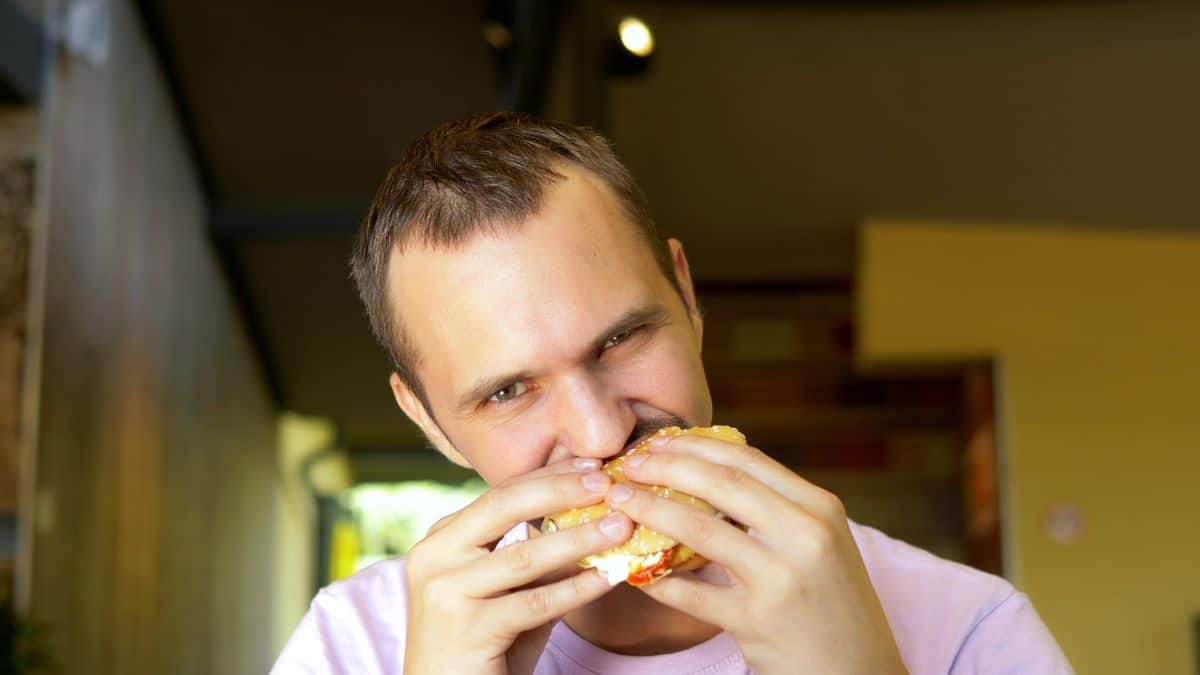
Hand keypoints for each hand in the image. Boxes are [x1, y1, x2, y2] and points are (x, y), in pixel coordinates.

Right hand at [403, 458, 633, 674]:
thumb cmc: (483, 647)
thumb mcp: (509, 591)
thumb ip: (538, 558)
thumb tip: (595, 517)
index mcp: (441, 540)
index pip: (500, 494)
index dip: (548, 476)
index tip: (592, 465)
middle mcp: (434, 558)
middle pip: (503, 507)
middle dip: (560, 490)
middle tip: (607, 482)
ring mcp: (445, 593)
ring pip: (524, 556)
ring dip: (579, 539)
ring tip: (620, 527)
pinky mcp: (465, 629)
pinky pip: (533, 603)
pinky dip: (576, 589)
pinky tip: (608, 578)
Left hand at [612, 434, 908, 674]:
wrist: (861, 674)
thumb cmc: (833, 606)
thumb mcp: (822, 545)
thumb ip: (775, 510)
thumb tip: (704, 472)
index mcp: (820, 507)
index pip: (746, 457)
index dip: (692, 445)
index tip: (655, 443)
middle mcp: (806, 535)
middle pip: (719, 481)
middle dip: (662, 466)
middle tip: (625, 465)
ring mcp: (781, 579)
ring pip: (698, 528)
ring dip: (647, 509)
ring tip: (616, 502)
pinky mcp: (757, 623)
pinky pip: (689, 592)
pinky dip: (652, 576)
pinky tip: (629, 568)